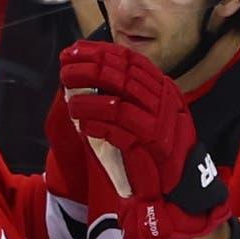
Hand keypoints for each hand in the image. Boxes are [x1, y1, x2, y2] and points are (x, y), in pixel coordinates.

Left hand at [59, 39, 230, 238]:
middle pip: (123, 76)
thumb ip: (120, 96)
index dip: (99, 52)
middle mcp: (164, 101)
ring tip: (70, 100)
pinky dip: (98, 124)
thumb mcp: (139, 117)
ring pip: (119, 101)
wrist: (174, 188)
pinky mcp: (152, 146)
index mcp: (163, 88)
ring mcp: (160, 122)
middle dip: (89, 69)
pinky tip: (83, 124)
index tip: (74, 50)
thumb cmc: (151, 152)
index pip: (131, 60)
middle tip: (65, 70)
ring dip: (90, 99)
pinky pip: (120, 129)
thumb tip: (84, 74)